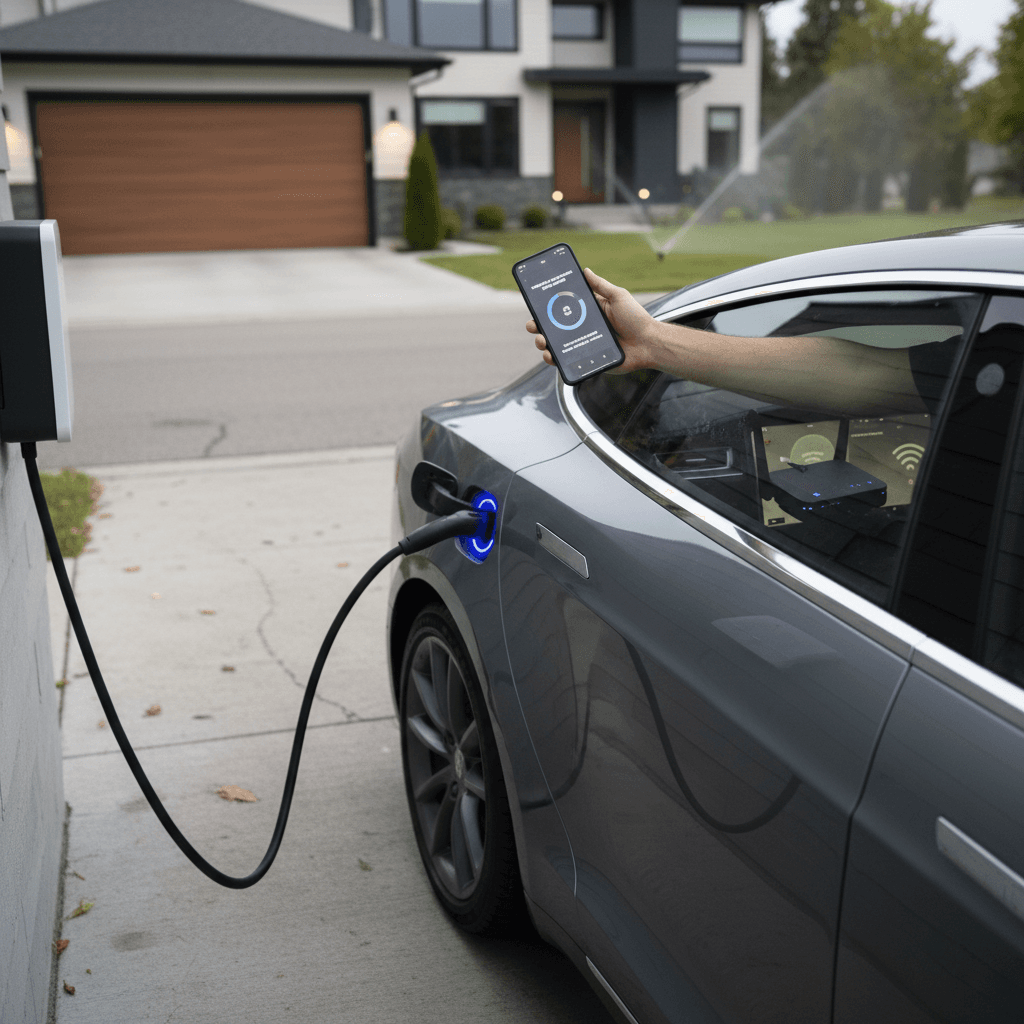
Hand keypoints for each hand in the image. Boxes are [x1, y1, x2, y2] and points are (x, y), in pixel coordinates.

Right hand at [526, 267, 658, 373]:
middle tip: (533, 326)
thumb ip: (600, 285)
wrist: (648, 344)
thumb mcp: (618, 296)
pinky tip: (550, 356)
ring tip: (542, 342)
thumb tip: (585, 270)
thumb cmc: (636, 319)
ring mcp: (584, 344)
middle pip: (554, 328)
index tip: (535, 306)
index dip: (547, 308)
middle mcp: (583, 328)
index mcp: (589, 312)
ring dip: (543, 344)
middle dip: (538, 327)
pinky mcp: (588, 359)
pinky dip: (555, 360)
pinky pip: (567, 361)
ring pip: (556, 345)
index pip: (563, 309)